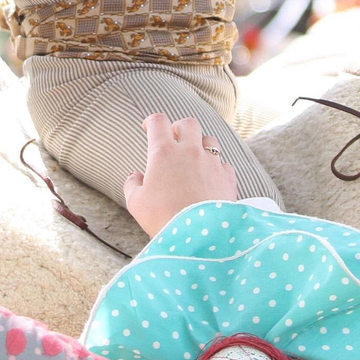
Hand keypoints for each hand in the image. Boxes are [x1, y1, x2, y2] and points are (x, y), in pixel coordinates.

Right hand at [123, 114, 237, 237]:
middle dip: (180, 127)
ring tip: (194, 159)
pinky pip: (224, 163)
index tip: (148, 128)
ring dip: (201, 145)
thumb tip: (136, 176)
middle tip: (174, 139)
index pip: (158, 121)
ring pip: (210, 140)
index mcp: (163, 152)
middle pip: (188, 123)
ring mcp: (211, 163)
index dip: (151, 121)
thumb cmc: (162, 218)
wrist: (199, 237)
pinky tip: (210, 178)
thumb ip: (133, 185)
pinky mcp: (227, 178)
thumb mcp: (136, 203)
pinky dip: (217, 167)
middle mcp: (190, 151)